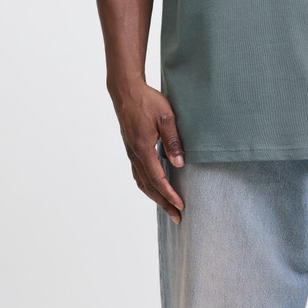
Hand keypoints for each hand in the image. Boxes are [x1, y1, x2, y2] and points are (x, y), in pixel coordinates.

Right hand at [112, 82, 184, 222]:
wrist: (126, 91)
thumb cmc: (147, 101)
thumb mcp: (166, 117)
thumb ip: (173, 141)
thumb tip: (180, 164)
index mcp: (143, 149)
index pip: (158, 179)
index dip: (170, 195)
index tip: (181, 206)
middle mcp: (135, 154)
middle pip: (149, 186)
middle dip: (163, 203)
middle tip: (177, 217)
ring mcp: (131, 152)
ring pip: (142, 182)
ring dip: (155, 196)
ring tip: (167, 207)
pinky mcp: (131, 148)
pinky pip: (138, 173)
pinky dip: (147, 185)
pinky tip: (154, 187)